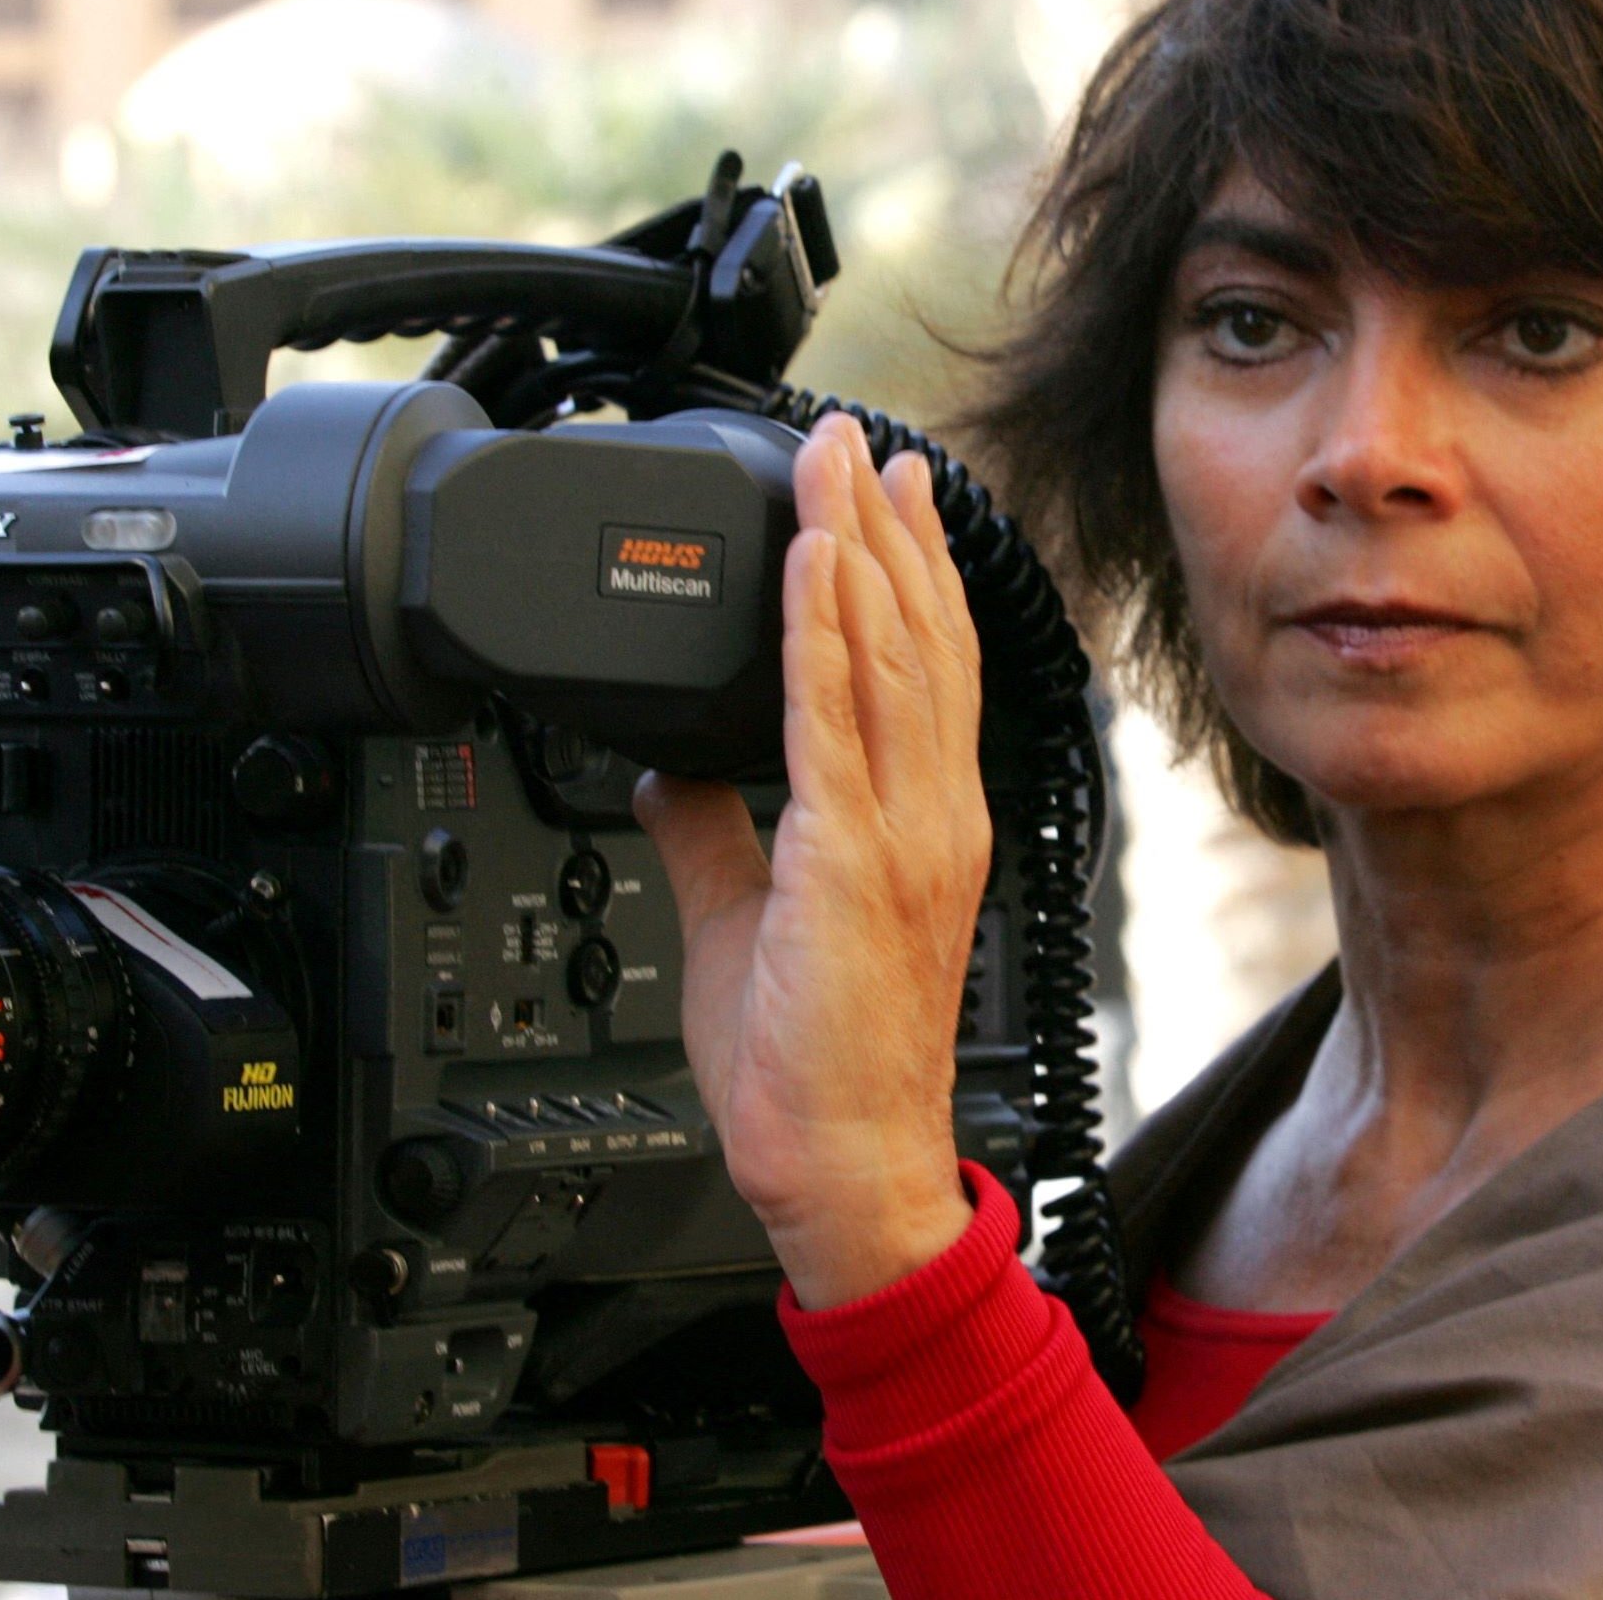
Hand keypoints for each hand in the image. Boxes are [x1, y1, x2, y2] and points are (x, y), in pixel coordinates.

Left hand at [633, 412, 990, 1308]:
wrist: (838, 1165)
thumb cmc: (808, 1067)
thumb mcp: (743, 917)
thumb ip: (714, 830)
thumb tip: (672, 762)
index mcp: (920, 826)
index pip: (928, 671)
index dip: (912, 574)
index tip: (890, 494)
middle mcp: (930, 816)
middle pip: (920, 639)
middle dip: (887, 528)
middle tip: (861, 437)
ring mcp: (904, 837)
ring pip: (890, 657)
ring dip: (857, 546)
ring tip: (835, 461)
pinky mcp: (854, 864)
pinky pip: (837, 724)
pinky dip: (825, 632)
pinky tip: (811, 562)